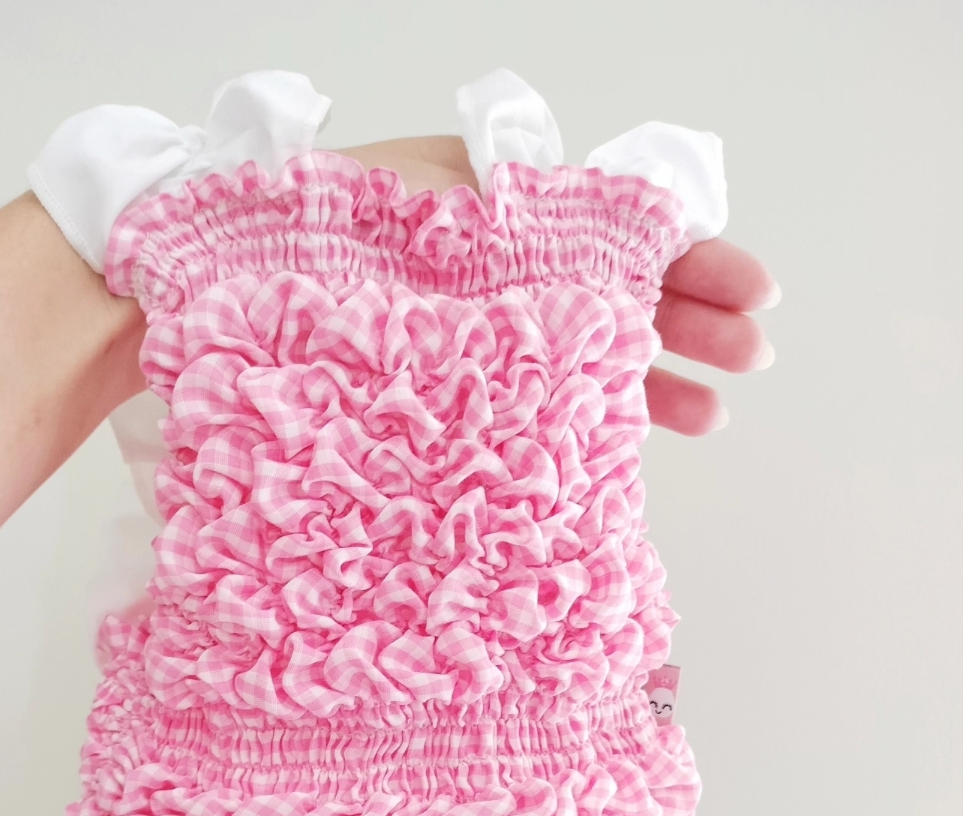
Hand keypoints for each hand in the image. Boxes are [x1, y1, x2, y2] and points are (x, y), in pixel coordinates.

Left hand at [333, 136, 778, 436]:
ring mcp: (491, 344)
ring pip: (590, 357)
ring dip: (659, 382)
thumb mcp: (439, 194)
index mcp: (517, 220)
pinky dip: (591, 420)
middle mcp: (514, 283)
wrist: (242, 294)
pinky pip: (542, 404)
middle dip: (697, 322)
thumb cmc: (332, 230)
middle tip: (750, 356)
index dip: (697, 260)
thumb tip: (621, 218)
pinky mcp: (463, 397)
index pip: (630, 235)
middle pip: (625, 297)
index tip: (753, 292)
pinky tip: (629, 442)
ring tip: (713, 414)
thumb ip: (526, 205)